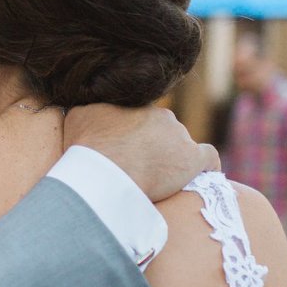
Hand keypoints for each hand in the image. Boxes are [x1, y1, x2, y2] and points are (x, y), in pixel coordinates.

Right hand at [63, 104, 218, 202]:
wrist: (105, 172)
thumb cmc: (87, 146)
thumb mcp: (78, 116)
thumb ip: (89, 108)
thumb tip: (88, 107)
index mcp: (137, 105)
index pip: (141, 118)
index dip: (134, 136)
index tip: (125, 152)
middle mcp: (161, 115)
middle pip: (163, 131)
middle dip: (154, 147)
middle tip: (138, 169)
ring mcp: (179, 136)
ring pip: (181, 145)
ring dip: (173, 159)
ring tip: (160, 181)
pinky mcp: (193, 159)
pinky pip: (208, 158)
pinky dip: (206, 167)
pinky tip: (205, 175)